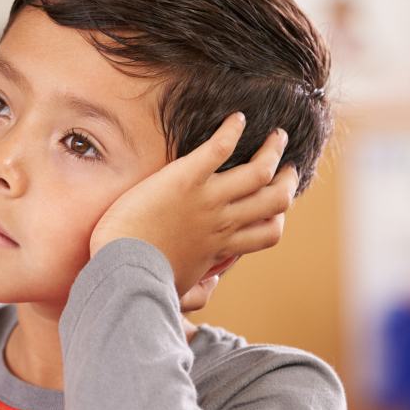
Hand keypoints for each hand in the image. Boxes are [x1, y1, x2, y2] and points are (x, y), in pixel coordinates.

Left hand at [89, 112, 298, 297]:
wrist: (121, 270)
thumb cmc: (143, 281)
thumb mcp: (179, 290)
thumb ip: (200, 290)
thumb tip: (214, 285)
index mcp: (221, 246)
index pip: (268, 232)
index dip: (278, 216)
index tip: (276, 205)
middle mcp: (223, 222)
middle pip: (276, 200)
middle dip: (288, 180)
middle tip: (288, 166)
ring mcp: (208, 199)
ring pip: (260, 171)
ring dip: (273, 150)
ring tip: (277, 136)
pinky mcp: (185, 178)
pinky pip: (220, 148)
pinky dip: (232, 130)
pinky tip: (237, 118)